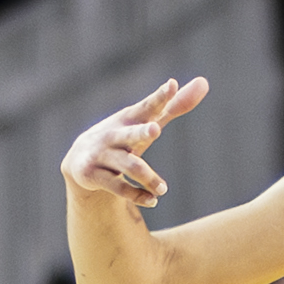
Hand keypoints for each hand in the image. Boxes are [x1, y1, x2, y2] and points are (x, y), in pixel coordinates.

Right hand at [60, 78, 208, 208]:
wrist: (79, 161)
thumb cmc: (122, 136)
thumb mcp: (146, 121)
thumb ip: (174, 106)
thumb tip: (204, 82)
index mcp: (129, 119)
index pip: (146, 107)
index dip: (159, 97)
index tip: (171, 85)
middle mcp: (114, 135)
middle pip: (130, 133)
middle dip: (141, 132)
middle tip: (155, 130)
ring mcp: (102, 155)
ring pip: (129, 166)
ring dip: (149, 178)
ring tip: (164, 189)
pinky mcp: (94, 175)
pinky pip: (118, 187)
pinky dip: (138, 195)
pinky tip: (153, 200)